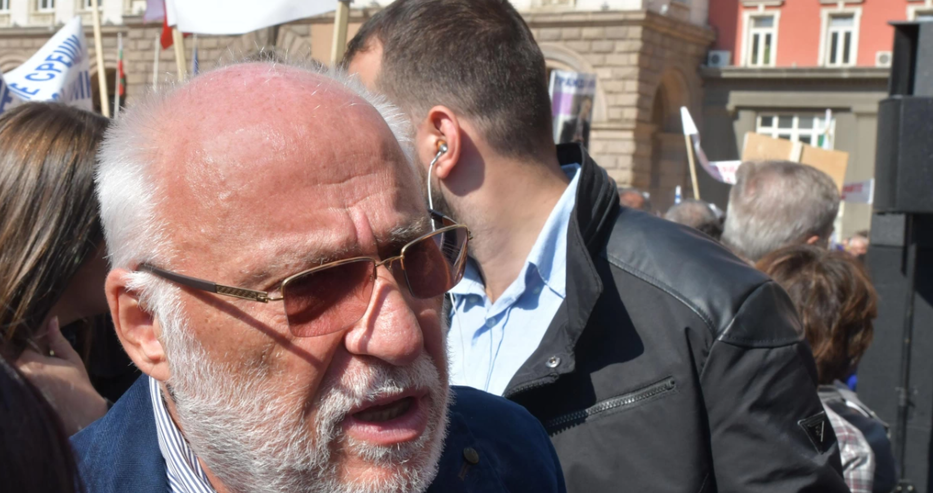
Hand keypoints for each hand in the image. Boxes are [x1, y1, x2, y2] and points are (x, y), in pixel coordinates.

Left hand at [16, 317, 108, 435]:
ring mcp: (14, 390)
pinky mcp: (15, 400)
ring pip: (9, 370)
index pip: (15, 345)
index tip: (30, 346)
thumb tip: (52, 319)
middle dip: (14, 355)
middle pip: (9, 359)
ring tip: (37, 374)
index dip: (20, 343)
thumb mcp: (71, 359)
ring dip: (14, 369)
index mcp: (30, 362)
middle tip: (36, 362)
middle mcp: (17, 374)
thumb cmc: (78, 386)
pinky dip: (15, 383)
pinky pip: (10, 386)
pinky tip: (32, 384)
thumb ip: (57, 340)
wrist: (81, 417)